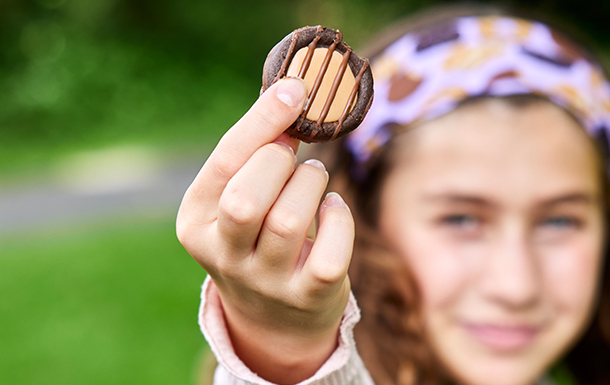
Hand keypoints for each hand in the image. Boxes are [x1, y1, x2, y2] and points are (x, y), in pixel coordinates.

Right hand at [176, 78, 354, 383]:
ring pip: (290, 220)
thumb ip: (252, 154)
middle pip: (247, 200)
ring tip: (313, 178)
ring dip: (311, 182)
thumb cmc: (257, 235)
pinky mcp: (307, 297)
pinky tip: (332, 208)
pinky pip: (330, 253)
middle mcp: (224, 257)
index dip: (262, 123)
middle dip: (279, 162)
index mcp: (196, 223)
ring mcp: (265, 282)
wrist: (274, 315)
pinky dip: (338, 218)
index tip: (294, 90)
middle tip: (292, 153)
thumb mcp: (237, 198)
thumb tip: (290, 94)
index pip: (224, 164)